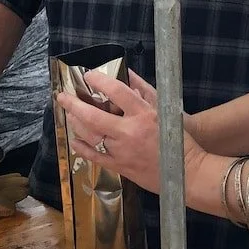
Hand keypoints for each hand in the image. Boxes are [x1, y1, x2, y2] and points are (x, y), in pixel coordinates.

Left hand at [57, 69, 207, 193]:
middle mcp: (129, 131)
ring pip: (90, 135)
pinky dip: (82, 148)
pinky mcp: (120, 167)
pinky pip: (94, 157)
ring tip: (69, 113)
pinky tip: (75, 140)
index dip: (100, 80)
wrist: (187, 173)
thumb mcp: (166, 111)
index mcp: (143, 114)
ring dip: (76, 123)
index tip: (89, 75)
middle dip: (73, 104)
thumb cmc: (180, 140)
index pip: (117, 91)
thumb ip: (145, 93)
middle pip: (93, 115)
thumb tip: (128, 76)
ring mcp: (122, 151)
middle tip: (62, 96)